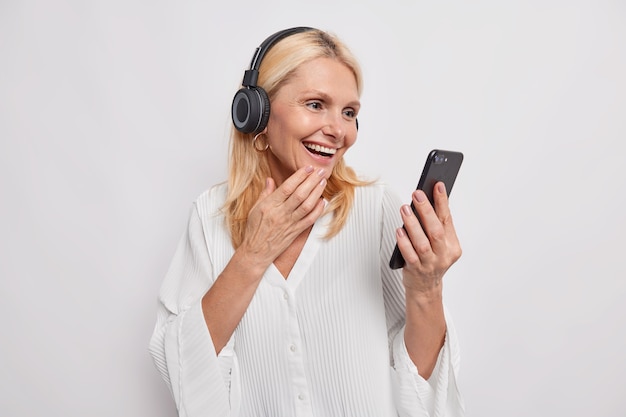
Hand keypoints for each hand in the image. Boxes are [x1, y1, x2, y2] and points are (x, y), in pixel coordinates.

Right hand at [240, 165, 326, 268]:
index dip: (299, 176)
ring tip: (323, 182)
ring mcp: (289, 223)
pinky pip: (310, 220)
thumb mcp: (255, 209)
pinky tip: (323, 202)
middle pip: (300, 194)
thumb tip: (270, 180)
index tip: (307, 168)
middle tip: (320, 171)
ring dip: (317, 193)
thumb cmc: (254, 230)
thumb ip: (265, 193)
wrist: (256, 252)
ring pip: (307, 206)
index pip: (287, 187)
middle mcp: (281, 213)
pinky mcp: (295, 232)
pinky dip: (318, 210)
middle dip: (312, 181)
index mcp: (270, 205)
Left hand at [395, 182, 461, 296]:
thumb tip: (425, 201)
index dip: (442, 201)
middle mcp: (443, 255)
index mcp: (452, 246)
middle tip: (418, 194)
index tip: (438, 185)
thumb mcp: (440, 245)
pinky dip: (404, 241)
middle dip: (427, 210)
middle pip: (436, 230)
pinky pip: (409, 254)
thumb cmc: (431, 260)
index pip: (447, 219)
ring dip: (413, 224)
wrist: (425, 288)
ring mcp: (430, 264)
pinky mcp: (416, 270)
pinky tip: (399, 230)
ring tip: (405, 209)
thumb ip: (435, 226)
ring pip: (422, 243)